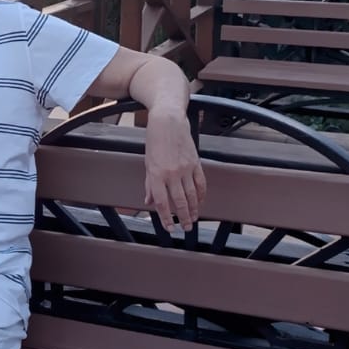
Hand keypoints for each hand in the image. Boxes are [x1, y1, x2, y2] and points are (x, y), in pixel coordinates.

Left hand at [143, 109, 206, 231]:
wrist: (168, 120)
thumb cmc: (155, 140)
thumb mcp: (147, 163)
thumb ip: (149, 184)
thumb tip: (149, 201)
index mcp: (157, 174)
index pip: (161, 202)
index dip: (166, 218)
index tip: (169, 227)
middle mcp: (172, 173)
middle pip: (179, 202)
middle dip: (183, 217)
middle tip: (186, 228)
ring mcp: (186, 168)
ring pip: (192, 195)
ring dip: (194, 210)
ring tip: (194, 218)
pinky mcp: (196, 163)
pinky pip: (201, 183)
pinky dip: (201, 195)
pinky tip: (200, 202)